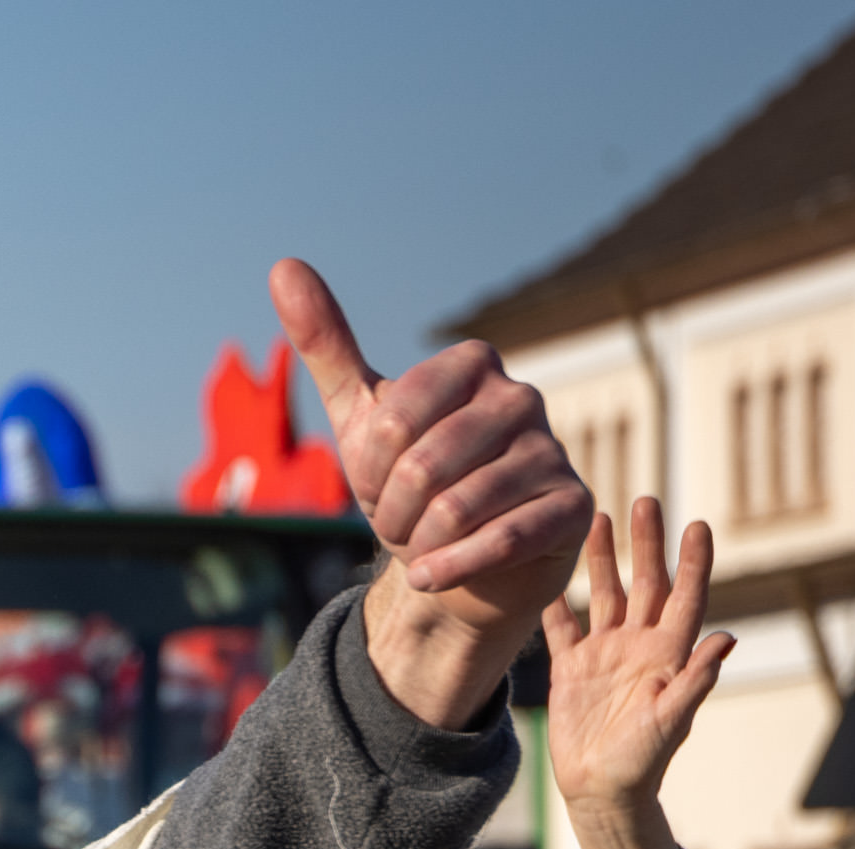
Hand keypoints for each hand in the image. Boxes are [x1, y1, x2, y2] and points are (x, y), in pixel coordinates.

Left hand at [275, 258, 593, 728]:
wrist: (458, 556)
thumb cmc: (410, 479)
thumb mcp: (362, 414)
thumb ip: (327, 345)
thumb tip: (283, 266)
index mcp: (473, 363)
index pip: (391, 423)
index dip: (368, 470)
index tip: (378, 481)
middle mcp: (521, 398)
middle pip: (421, 467)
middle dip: (391, 511)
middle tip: (399, 520)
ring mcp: (552, 451)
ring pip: (456, 507)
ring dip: (418, 543)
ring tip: (422, 544)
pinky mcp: (570, 506)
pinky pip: (502, 539)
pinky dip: (451, 567)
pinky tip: (432, 575)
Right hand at [540, 499, 733, 848]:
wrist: (601, 791)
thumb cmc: (643, 763)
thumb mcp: (671, 722)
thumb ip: (695, 681)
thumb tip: (727, 638)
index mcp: (668, 655)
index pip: (684, 597)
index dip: (693, 562)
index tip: (696, 524)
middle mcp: (638, 647)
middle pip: (646, 583)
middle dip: (645, 542)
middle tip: (644, 501)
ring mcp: (604, 656)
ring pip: (605, 595)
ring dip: (600, 559)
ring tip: (595, 518)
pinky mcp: (571, 671)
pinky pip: (562, 628)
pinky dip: (555, 602)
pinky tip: (545, 573)